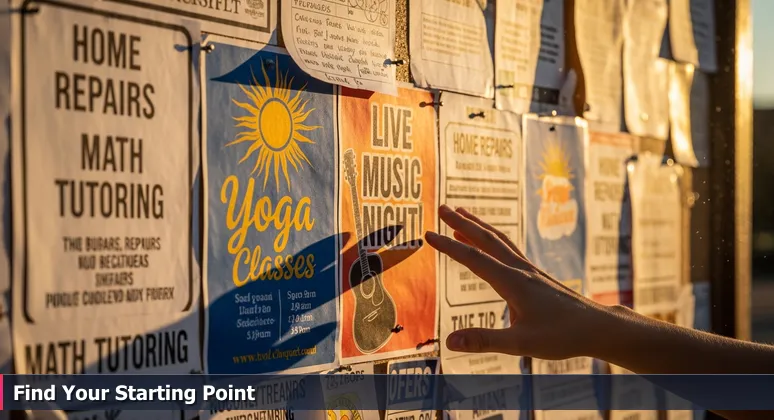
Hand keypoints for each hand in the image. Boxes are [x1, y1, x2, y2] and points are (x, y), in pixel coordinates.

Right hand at [425, 205, 613, 359]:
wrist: (597, 327)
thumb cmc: (562, 336)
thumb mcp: (521, 344)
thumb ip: (484, 340)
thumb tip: (449, 341)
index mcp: (512, 281)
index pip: (473, 258)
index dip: (448, 245)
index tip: (427, 234)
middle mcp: (520, 269)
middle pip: (486, 238)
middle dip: (462, 222)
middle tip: (441, 207)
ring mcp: (529, 270)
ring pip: (499, 239)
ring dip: (478, 225)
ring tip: (461, 214)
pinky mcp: (536, 275)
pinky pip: (509, 248)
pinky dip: (493, 238)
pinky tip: (491, 242)